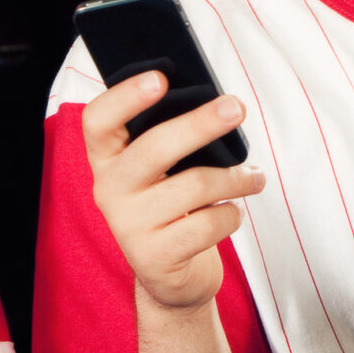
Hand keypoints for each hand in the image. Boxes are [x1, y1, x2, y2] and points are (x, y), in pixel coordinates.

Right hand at [83, 72, 264, 311]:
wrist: (171, 275)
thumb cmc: (174, 206)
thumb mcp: (164, 172)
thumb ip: (174, 141)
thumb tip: (219, 106)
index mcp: (108, 158)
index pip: (99, 120)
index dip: (125, 96)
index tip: (159, 77)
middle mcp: (109, 189)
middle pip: (154, 148)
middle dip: (200, 124)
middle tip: (237, 108)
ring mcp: (128, 225)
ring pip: (195, 185)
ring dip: (238, 178)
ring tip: (255, 178)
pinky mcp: (153, 257)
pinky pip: (209, 223)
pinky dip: (232, 215)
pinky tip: (231, 213)